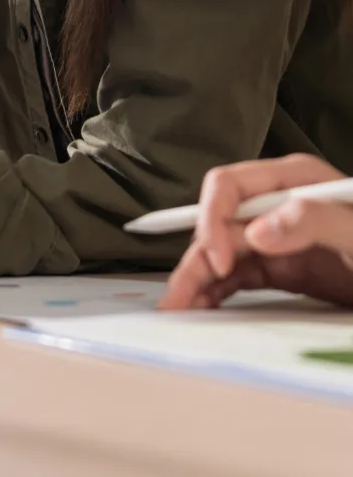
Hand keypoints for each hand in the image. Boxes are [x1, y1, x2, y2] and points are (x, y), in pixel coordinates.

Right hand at [161, 154, 352, 309]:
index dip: (213, 218)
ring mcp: (275, 238)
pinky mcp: (279, 268)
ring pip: (219, 253)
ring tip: (176, 309)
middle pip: (217, 224)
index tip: (220, 260)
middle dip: (195, 258)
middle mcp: (274, 205)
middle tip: (178, 299)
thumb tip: (256, 233)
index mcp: (291, 181)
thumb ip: (314, 221)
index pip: (230, 186)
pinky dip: (215, 291)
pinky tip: (201, 308)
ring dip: (196, 278)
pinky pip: (235, 276)